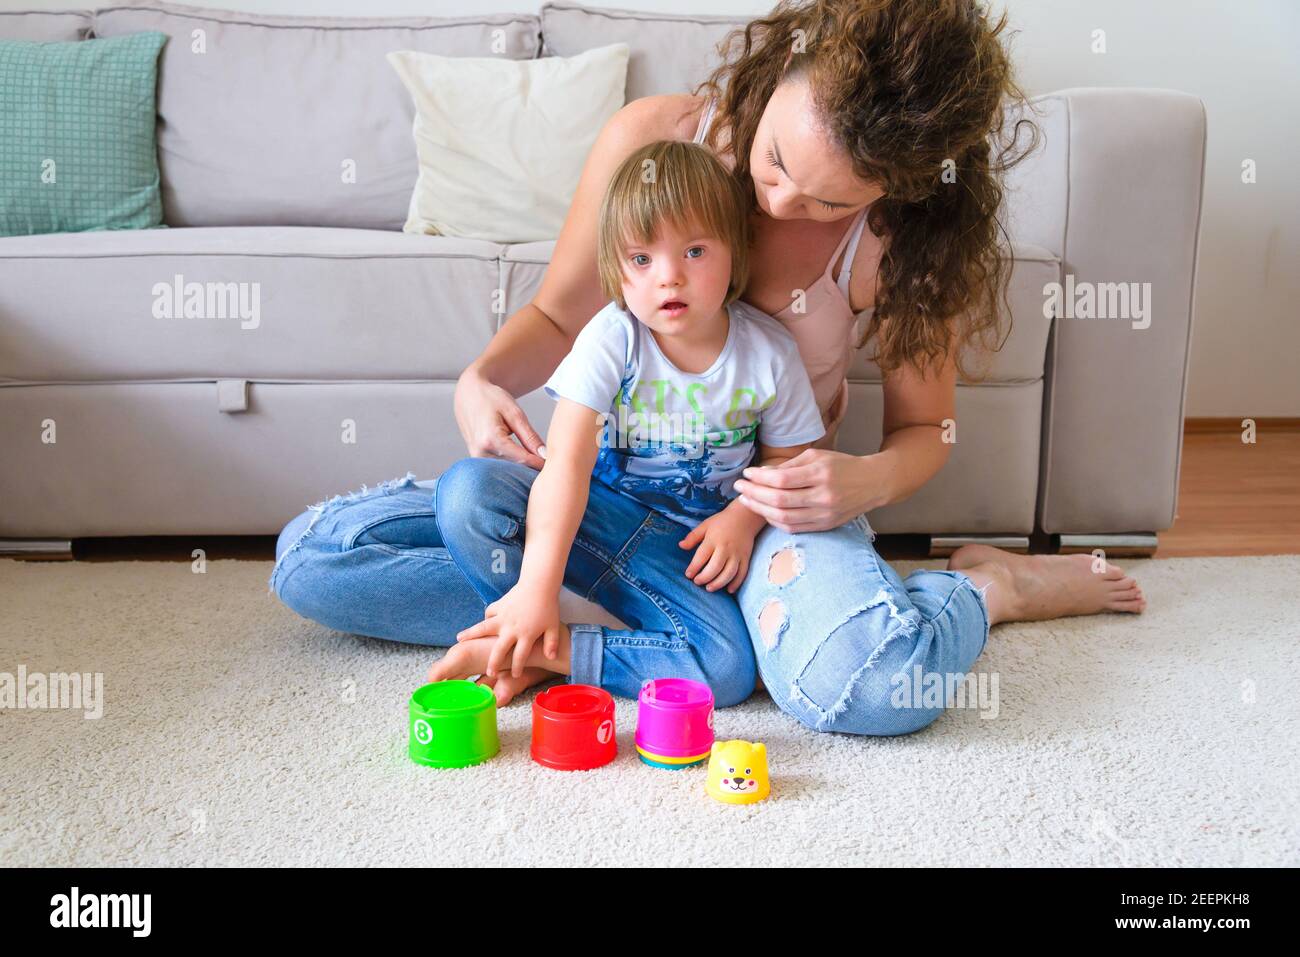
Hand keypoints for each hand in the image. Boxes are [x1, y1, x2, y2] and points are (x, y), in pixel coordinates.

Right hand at [453, 370, 546, 468]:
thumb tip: (545, 456)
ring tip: (537, 467)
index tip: (557, 466)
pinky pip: (498, 467)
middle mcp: (480, 452)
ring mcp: (476, 458)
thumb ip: (530, 437)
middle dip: (532, 470)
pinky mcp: (476, 460)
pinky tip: (523, 464)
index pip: (522, 459)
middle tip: (550, 469)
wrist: (469, 394)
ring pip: (506, 471)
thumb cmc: (491, 399)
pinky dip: (512, 466)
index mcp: (491, 439)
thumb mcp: (515, 414)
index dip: (541, 465)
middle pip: (513, 468)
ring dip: (522, 470)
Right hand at [455, 582, 561, 677]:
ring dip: (471, 635)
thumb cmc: (548, 606)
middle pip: (500, 649)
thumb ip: (552, 643)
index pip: (520, 656)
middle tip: (490, 672)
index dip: (517, 667)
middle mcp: (512, 627)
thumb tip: (552, 658)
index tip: (515, 675)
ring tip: (459, 641)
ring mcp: (503, 616)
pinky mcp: (499, 605)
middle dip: (494, 662)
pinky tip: (482, 624)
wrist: (539, 584)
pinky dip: (486, 618)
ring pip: (484, 628)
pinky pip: (489, 613)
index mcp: (526, 634)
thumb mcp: (553, 626)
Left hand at [677, 505, 762, 592]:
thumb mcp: (705, 526)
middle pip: (715, 567)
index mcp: (713, 539)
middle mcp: (726, 548)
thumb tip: (680, 546)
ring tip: (709, 588)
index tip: (688, 575)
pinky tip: (729, 590)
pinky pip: (742, 573)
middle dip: (705, 578)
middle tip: (697, 582)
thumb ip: (693, 537)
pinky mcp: (746, 558)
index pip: (702, 556)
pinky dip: (736, 583)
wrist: (745, 517)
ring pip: (729, 573)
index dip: (694, 568)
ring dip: (719, 583)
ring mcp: (737, 554)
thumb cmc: (722, 522)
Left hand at [732, 449, 880, 532]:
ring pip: (783, 518)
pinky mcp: (825, 526)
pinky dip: (774, 521)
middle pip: (779, 500)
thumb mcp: (817, 456)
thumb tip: (761, 474)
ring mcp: (824, 514)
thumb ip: (789, 466)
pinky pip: (793, 528)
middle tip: (739, 488)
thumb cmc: (842, 465)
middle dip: (754, 494)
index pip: (781, 479)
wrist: (873, 483)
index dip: (759, 478)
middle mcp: (823, 496)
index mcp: (821, 474)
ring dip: (760, 510)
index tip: (747, 474)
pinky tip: (764, 512)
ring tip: (747, 500)